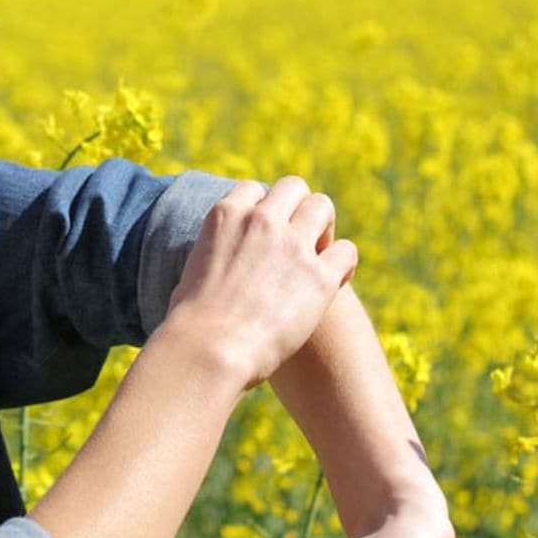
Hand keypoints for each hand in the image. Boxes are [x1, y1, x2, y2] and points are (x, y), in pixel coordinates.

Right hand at [166, 177, 357, 388]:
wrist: (209, 349)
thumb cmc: (190, 322)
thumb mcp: (191, 271)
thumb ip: (212, 255)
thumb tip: (216, 265)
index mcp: (225, 216)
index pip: (253, 190)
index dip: (263, 208)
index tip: (265, 228)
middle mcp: (261, 221)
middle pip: (294, 188)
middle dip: (298, 207)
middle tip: (298, 237)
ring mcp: (292, 246)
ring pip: (323, 207)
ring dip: (323, 226)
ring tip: (318, 255)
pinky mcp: (319, 277)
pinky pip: (346, 251)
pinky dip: (343, 263)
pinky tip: (335, 280)